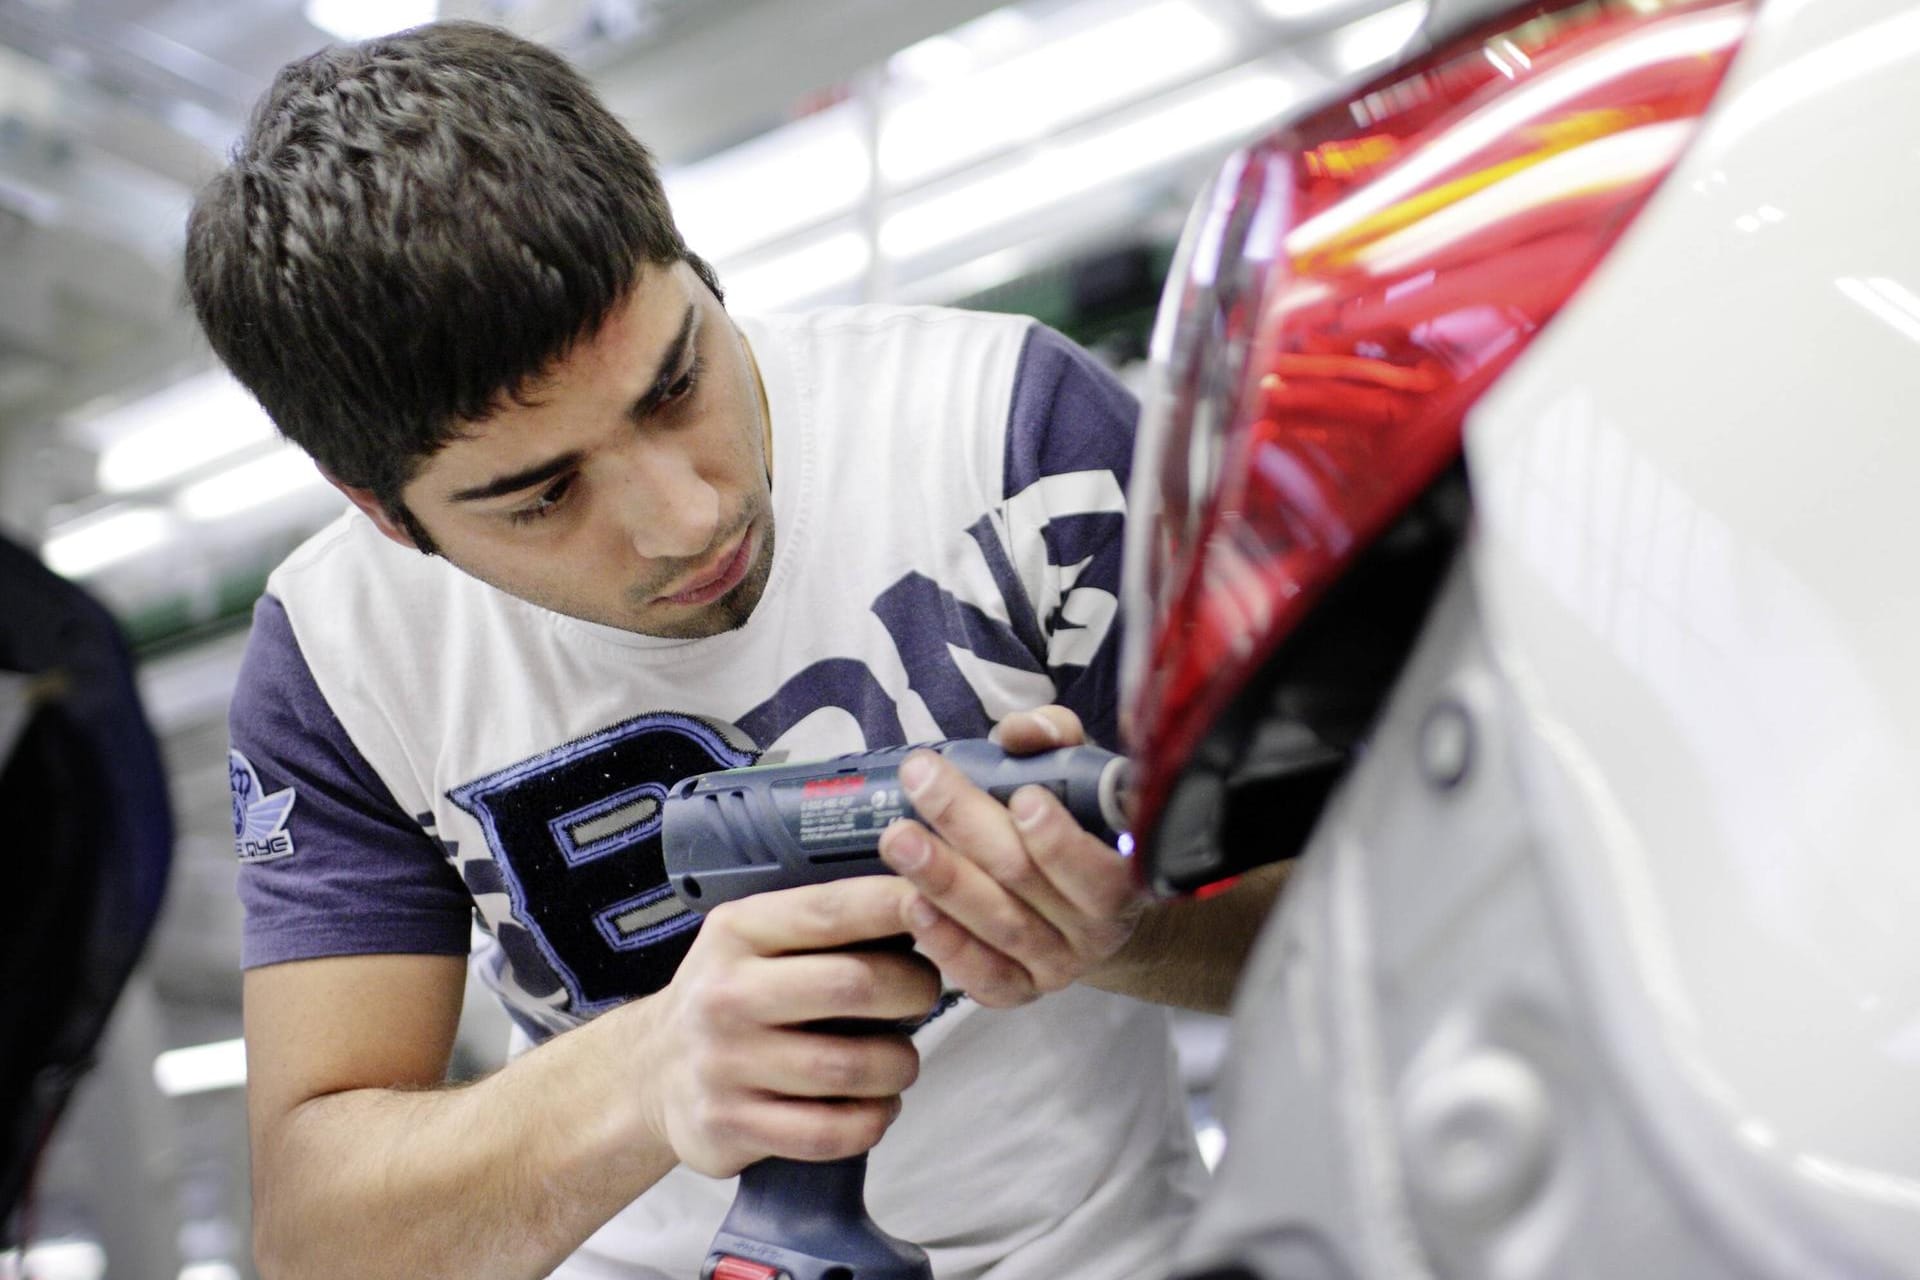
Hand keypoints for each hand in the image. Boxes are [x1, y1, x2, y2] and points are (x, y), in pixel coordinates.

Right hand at [636, 878, 941, 1177]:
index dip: (897, 907)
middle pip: (853, 986)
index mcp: (738, 931)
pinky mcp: (730, 1126)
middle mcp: (726, 994)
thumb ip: (824, 923)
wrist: (650, 1073)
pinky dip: (871, 1121)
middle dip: (913, 991)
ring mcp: (725, 1064)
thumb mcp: (754, 938)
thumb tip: (923, 903)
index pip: (831, 911)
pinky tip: (874, 1107)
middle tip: (923, 996)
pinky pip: (829, 1132)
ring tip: (899, 1059)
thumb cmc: (731, 995)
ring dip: (898, 1064)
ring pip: (851, 1067)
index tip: (940, 909)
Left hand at [877, 706, 1148, 1007]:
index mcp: (1126, 875)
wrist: (1092, 910)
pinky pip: (981, 975)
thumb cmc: (1083, 828)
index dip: (1060, 838)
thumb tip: (1020, 732)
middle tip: (921, 780)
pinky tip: (911, 905)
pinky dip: (945, 942)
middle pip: (1027, 880)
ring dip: (944, 880)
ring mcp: (1057, 965)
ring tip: (899, 838)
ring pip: (999, 926)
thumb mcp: (1083, 774)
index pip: (1099, 866)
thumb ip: (1057, 742)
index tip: (1022, 795)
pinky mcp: (1019, 990)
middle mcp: (1096, 930)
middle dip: (968, 826)